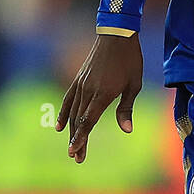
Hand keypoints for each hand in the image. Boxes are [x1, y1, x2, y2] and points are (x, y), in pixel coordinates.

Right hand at [56, 33, 142, 162]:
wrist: (117, 35)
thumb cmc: (130, 60)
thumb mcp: (134, 85)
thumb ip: (126, 108)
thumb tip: (127, 130)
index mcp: (103, 93)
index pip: (88, 121)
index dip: (81, 138)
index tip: (75, 152)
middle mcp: (89, 90)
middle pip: (80, 121)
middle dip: (78, 140)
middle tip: (76, 158)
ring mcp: (82, 84)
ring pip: (73, 112)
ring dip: (71, 131)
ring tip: (71, 147)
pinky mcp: (79, 79)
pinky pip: (68, 99)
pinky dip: (64, 113)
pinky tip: (60, 126)